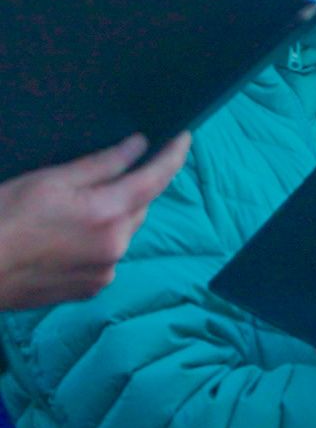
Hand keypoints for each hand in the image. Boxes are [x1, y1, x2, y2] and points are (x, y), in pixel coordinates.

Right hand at [0, 134, 189, 309]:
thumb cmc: (2, 218)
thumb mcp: (49, 180)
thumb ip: (100, 165)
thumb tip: (138, 146)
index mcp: (107, 214)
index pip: (155, 180)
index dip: (173, 157)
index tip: (185, 138)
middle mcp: (115, 246)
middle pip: (139, 207)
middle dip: (131, 189)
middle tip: (107, 175)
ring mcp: (105, 271)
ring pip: (124, 233)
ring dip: (113, 217)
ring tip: (73, 211)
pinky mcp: (91, 288)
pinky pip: (107, 256)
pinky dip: (99, 241)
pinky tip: (66, 237)